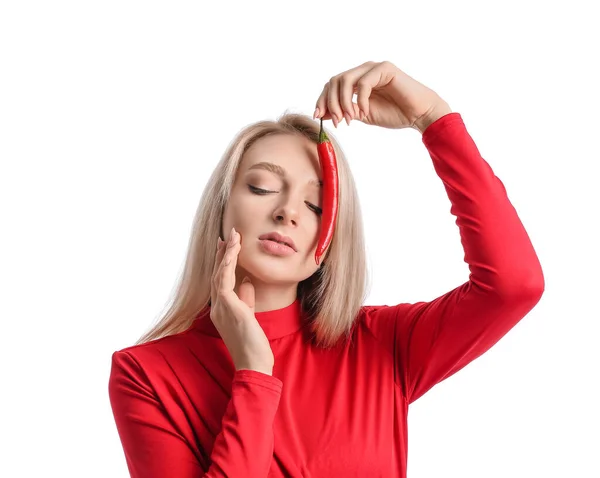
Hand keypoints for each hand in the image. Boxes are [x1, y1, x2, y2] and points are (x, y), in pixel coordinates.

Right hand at [210, 227, 273, 374]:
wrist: (253, 363)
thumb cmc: (253, 344)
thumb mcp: (249, 316)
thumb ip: (246, 299)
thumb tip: (246, 282)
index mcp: (222, 310)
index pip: (221, 281)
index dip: (223, 262)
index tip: (228, 247)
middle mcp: (217, 307)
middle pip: (218, 274)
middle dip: (223, 253)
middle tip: (228, 236)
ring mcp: (221, 307)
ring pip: (220, 273)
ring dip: (227, 253)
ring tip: (234, 236)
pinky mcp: (228, 307)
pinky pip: (224, 280)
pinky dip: (228, 263)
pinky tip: (233, 250)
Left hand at [313, 60, 451, 132]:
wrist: (419, 114)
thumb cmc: (395, 114)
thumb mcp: (363, 114)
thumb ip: (346, 111)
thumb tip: (323, 113)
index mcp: (357, 80)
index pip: (332, 85)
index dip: (322, 100)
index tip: (318, 116)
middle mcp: (363, 70)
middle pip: (334, 81)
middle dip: (331, 103)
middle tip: (336, 121)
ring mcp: (373, 68)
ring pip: (345, 80)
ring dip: (343, 102)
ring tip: (349, 119)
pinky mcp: (384, 68)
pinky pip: (363, 83)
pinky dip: (360, 100)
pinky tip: (366, 112)